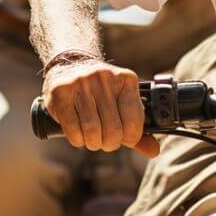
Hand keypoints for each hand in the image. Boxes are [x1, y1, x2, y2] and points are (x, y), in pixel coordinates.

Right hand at [42, 59, 158, 157]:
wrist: (70, 65)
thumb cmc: (100, 92)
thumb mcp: (122, 102)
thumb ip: (136, 128)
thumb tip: (154, 151)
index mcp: (126, 80)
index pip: (134, 122)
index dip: (130, 138)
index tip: (124, 138)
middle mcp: (105, 78)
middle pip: (113, 130)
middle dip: (110, 143)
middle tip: (105, 142)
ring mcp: (82, 83)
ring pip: (92, 131)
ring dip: (93, 143)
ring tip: (93, 139)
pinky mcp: (61, 92)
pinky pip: (73, 129)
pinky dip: (78, 140)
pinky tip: (79, 135)